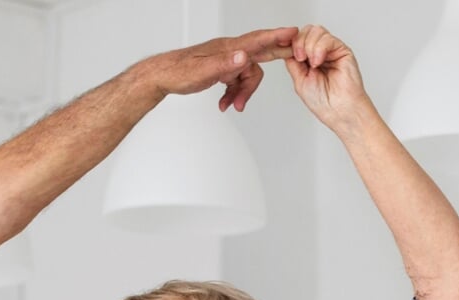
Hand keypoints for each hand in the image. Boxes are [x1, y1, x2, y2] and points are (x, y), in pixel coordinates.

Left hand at [140, 27, 297, 110]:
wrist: (162, 76)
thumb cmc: (178, 72)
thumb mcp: (202, 72)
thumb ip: (224, 64)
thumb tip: (244, 56)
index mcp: (227, 49)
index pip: (256, 41)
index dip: (276, 37)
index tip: (293, 33)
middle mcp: (228, 51)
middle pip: (258, 56)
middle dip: (275, 58)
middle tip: (296, 54)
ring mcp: (225, 60)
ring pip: (246, 75)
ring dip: (243, 93)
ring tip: (231, 106)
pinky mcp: (220, 69)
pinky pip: (235, 81)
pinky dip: (233, 94)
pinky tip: (225, 103)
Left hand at [285, 25, 369, 130]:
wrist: (339, 110)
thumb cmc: (323, 101)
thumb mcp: (299, 79)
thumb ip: (293, 61)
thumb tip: (287, 45)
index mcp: (309, 59)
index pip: (298, 39)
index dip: (291, 42)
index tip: (288, 52)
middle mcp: (320, 53)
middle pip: (306, 31)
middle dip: (299, 42)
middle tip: (300, 58)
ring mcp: (331, 50)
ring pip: (316, 31)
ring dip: (309, 46)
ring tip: (313, 64)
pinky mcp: (342, 50)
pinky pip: (327, 38)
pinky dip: (319, 48)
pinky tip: (319, 62)